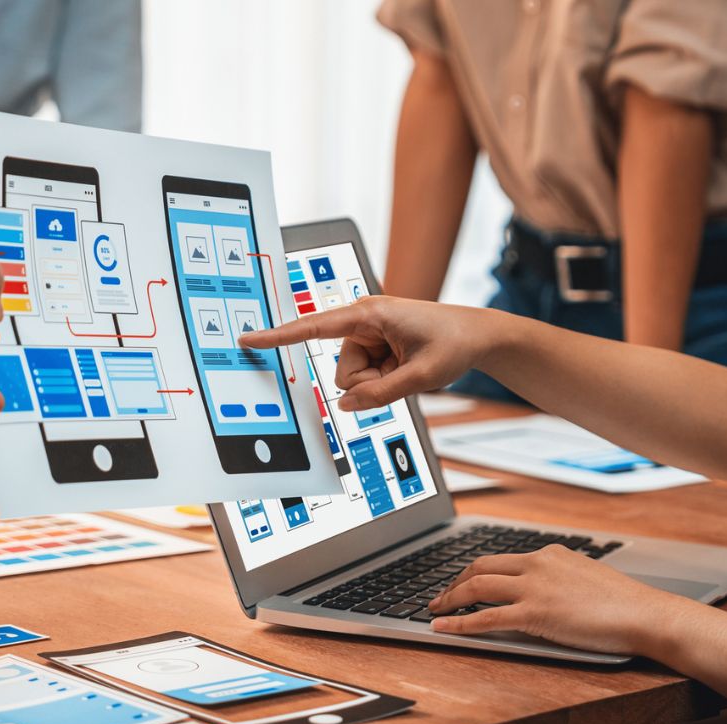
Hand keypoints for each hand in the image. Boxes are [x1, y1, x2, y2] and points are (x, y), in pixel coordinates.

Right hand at [238, 296, 495, 409]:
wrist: (478, 336)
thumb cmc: (453, 343)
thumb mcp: (421, 376)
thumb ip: (380, 395)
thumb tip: (345, 405)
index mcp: (369, 314)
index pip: (313, 328)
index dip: (279, 336)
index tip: (249, 339)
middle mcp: (363, 321)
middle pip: (343, 373)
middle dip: (370, 384)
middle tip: (405, 371)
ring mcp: (368, 336)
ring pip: (352, 380)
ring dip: (380, 383)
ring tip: (408, 367)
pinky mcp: (373, 347)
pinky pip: (364, 378)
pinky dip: (385, 381)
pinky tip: (405, 366)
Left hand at [428, 546, 695, 656]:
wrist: (645, 615)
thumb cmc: (625, 604)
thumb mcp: (587, 577)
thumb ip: (561, 579)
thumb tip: (546, 591)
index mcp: (550, 553)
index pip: (502, 557)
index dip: (476, 570)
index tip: (463, 580)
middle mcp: (538, 564)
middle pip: (480, 565)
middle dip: (455, 580)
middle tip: (441, 594)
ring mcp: (535, 588)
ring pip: (477, 586)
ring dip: (450, 598)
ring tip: (434, 609)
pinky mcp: (535, 613)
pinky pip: (486, 617)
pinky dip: (459, 622)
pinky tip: (443, 627)